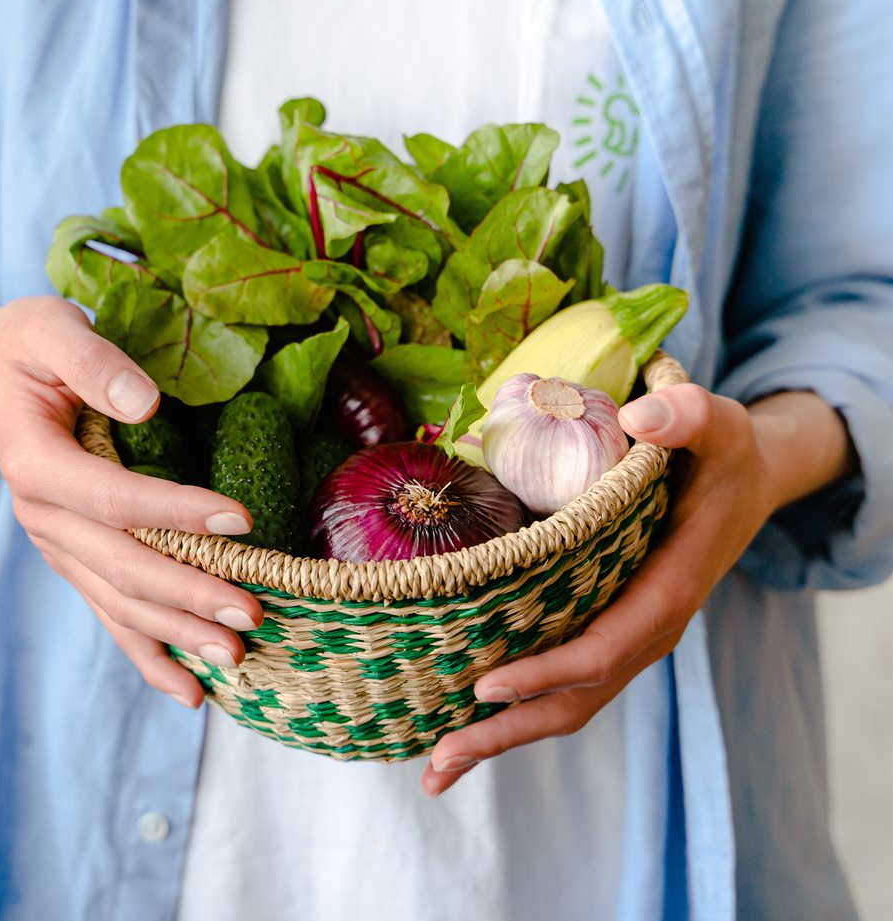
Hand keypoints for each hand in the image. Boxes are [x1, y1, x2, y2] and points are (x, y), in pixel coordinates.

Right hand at [0, 297, 262, 709]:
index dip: (176, 512)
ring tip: (235, 661)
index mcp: (36, 463)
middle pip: (121, 567)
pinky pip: (110, 613)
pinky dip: (148, 653)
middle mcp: (43, 516)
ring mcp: (58, 545)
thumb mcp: (51, 330)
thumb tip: (145, 405)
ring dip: (177, 635)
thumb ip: (94, 362)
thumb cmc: (28, 349)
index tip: (241, 521)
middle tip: (251, 614)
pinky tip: (189, 691)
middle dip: (188, 595)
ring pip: (119, 603)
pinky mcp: (75, 557)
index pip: (113, 498)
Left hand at [422, 382, 852, 794]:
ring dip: (503, 737)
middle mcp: (647, 629)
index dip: (546, 672)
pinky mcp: (610, 629)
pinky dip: (520, 709)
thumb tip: (639, 415)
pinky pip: (565, 682)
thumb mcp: (720, 422)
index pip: (603, 647)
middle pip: (574, 699)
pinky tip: (469, 717)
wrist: (745, 483)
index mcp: (667, 590)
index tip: (485, 686)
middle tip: (436, 763)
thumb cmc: (724, 454)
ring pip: (567, 704)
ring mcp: (628, 637)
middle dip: (506, 733)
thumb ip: (689, 413)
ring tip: (436, 767)